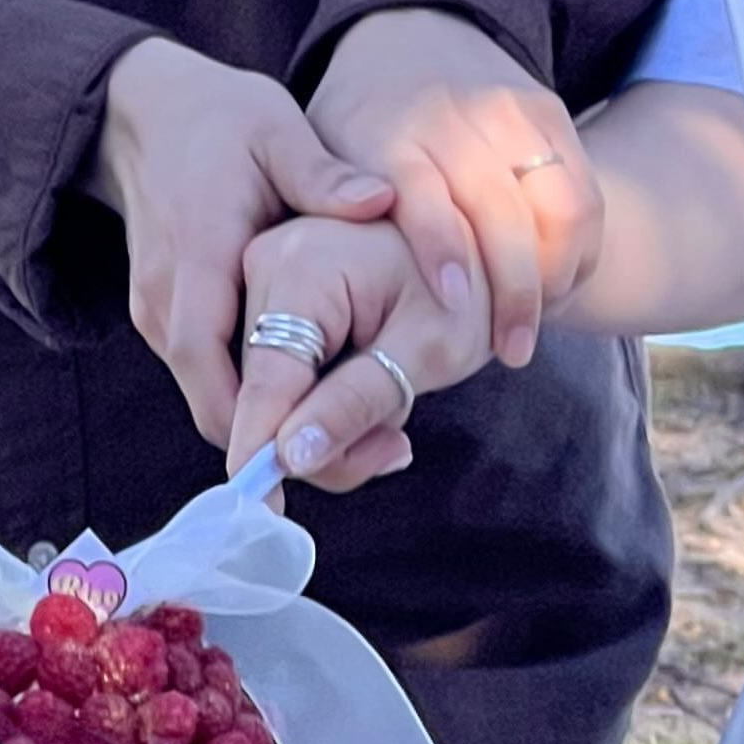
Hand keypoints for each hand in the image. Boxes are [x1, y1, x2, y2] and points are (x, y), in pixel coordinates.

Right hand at [91, 37, 392, 445]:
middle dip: (282, 444)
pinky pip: (215, 380)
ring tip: (364, 434)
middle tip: (367, 457)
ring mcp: (160, 317)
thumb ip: (323, 174)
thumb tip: (380, 198)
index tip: (306, 463)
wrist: (146, 114)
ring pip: (217, 401)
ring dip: (277, 426)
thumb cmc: (219, 121)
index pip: (209, 366)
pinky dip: (263, 398)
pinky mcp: (170, 322)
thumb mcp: (277, 130)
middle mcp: (166, 303)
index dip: (252, 423)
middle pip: (216, 408)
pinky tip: (325, 393)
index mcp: (195, 261)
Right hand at [227, 215, 491, 489]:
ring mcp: (259, 280)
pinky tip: (367, 389)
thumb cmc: (470, 283)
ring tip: (392, 405)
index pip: (263, 380)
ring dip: (323, 425)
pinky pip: (276, 377)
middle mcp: (261, 264)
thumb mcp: (426, 350)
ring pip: (265, 395)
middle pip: (258, 396)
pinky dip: (319, 403)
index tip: (266, 509)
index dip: (258, 448)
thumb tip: (289, 458)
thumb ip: (354, 405)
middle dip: (314, 442)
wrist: (486, 235)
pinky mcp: (268, 300)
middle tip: (390, 450)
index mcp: (298, 264)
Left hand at [306, 8, 602, 368]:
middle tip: (511, 352)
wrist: (409, 32)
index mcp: (389, 134)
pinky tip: (558, 291)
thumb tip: (328, 280)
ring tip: (535, 327)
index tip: (455, 305)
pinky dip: (579, 250)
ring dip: (555, 276)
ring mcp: (510, 112)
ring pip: (557, 204)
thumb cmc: (353, 128)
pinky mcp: (549, 112)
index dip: (442, 249)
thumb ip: (325, 212)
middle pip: (502, 211)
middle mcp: (455, 118)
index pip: (424, 195)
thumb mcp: (316, 158)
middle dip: (514, 289)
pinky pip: (582, 193)